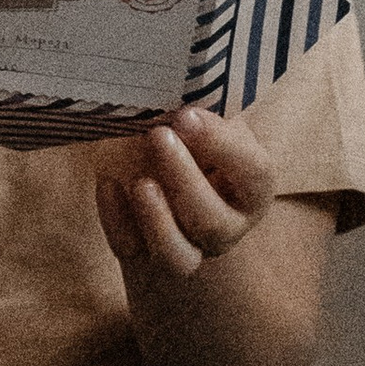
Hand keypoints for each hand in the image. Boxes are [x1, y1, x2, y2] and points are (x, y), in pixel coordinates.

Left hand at [92, 105, 275, 281]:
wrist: (159, 170)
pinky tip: (109, 184)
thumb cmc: (191, 140)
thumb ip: (199, 118)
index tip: (187, 115)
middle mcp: (226, 225)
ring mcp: (187, 247)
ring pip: (179, 257)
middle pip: (211, 220)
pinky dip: (116, 219)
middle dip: (183, 178)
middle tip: (158, 135)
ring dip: (157, 220)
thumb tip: (182, 108)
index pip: (255, 173)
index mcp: (251, 188)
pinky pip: (131, 250)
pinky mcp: (145, 256)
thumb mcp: (204, 123)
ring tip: (140, 183)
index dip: (223, 146)